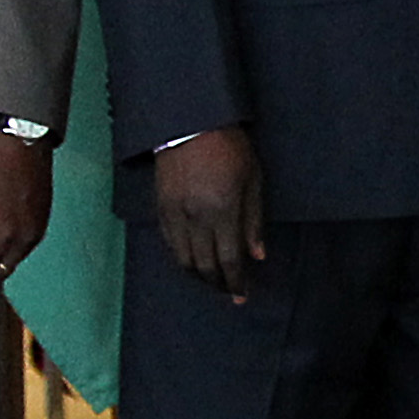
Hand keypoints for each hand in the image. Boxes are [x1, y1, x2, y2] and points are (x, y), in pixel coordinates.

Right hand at [154, 126, 267, 298]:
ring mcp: (174, 214)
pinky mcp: (160, 208)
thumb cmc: (230, 148)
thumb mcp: (253, 180)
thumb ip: (254, 221)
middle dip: (218, 284)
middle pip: (204, 266)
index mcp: (222, 211)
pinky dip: (181, 259)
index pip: (229, 260)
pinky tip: (193, 262)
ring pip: (183, 259)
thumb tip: (258, 255)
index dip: (236, 282)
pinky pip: (169, 244)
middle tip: (230, 292)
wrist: (190, 123)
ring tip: (213, 281)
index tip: (243, 295)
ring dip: (199, 276)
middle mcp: (195, 217)